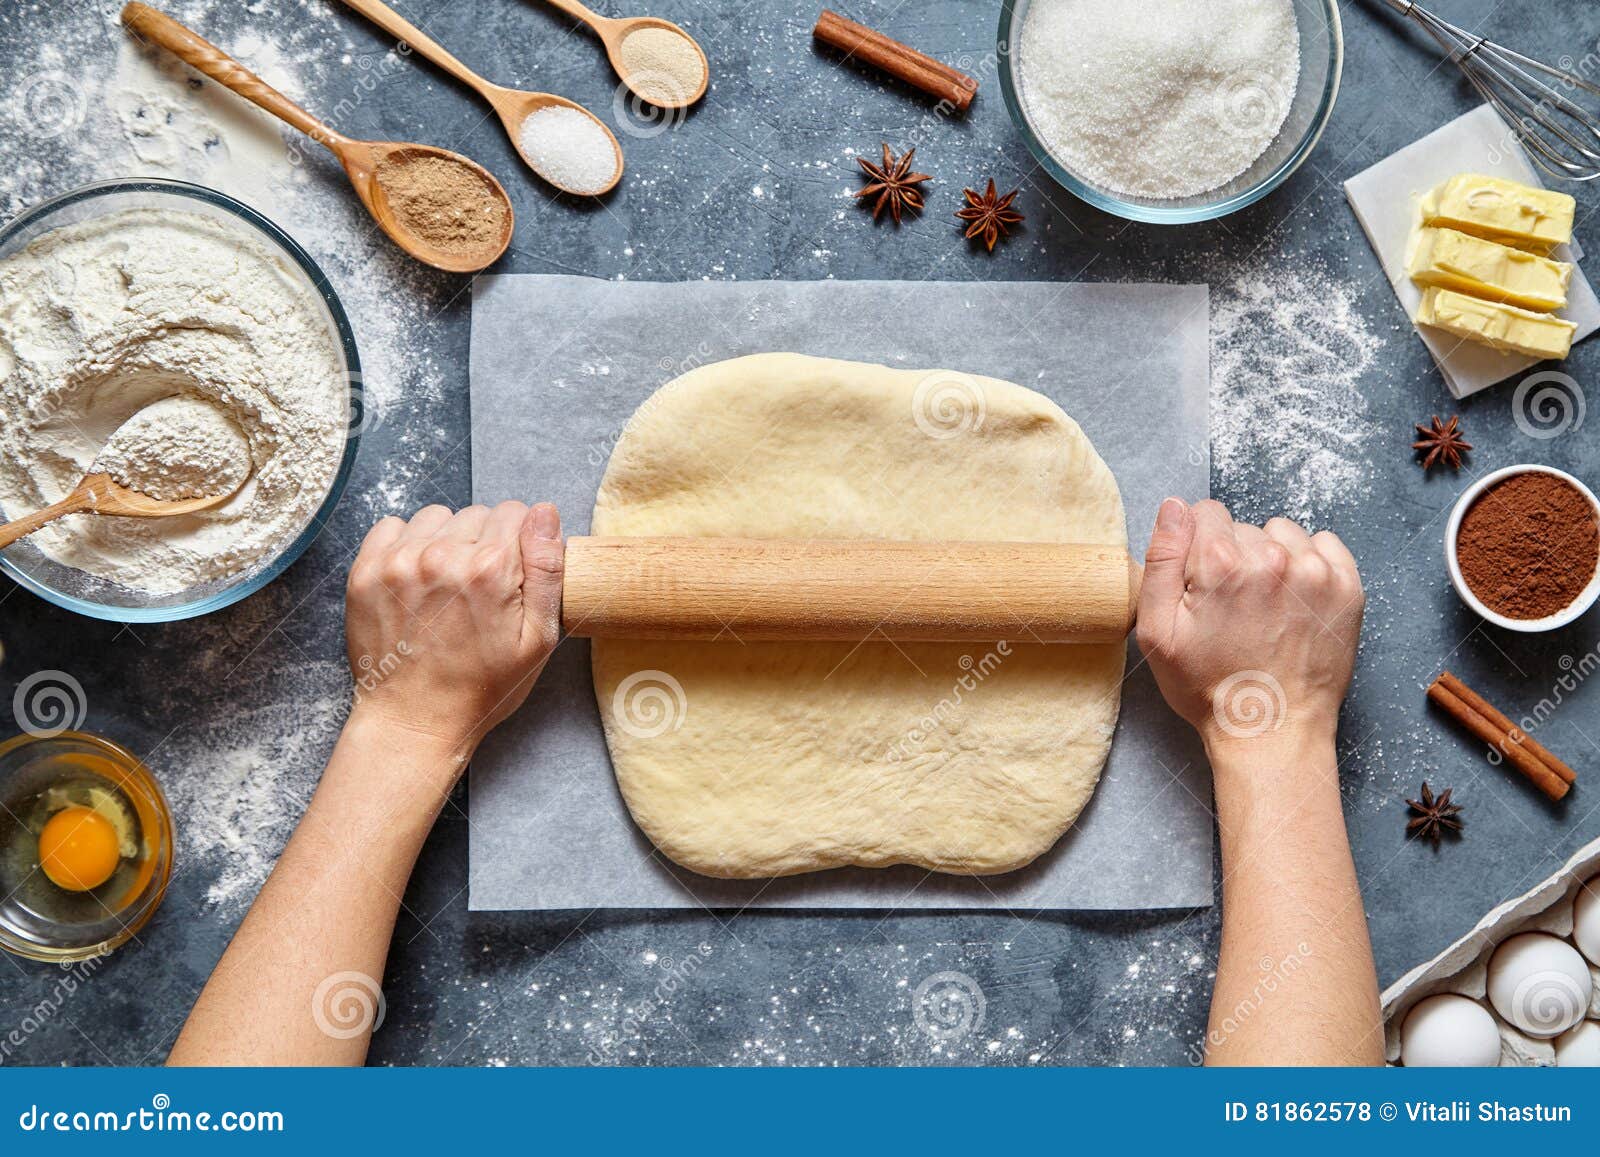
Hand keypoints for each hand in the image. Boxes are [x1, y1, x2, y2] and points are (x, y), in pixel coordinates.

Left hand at [343, 502, 564, 755]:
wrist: (414, 720)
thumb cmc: (481, 688)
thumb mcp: (538, 640)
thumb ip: (547, 570)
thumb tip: (545, 513)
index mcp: (491, 568)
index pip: (516, 512)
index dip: (519, 543)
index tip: (511, 575)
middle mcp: (442, 555)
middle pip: (478, 514)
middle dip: (485, 543)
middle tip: (478, 592)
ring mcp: (399, 561)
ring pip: (437, 517)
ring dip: (446, 540)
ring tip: (446, 586)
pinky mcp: (367, 570)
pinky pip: (393, 526)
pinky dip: (407, 544)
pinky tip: (417, 581)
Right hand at [1134, 498, 1362, 751]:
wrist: (1272, 729)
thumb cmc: (1209, 688)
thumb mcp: (1157, 631)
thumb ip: (1161, 559)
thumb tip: (1174, 507)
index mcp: (1219, 563)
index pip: (1204, 512)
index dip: (1196, 547)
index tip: (1201, 584)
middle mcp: (1271, 558)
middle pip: (1242, 526)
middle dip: (1232, 556)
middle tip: (1232, 607)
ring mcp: (1314, 572)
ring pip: (1282, 533)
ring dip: (1271, 558)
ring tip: (1265, 605)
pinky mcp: (1346, 588)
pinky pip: (1324, 545)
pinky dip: (1309, 563)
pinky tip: (1294, 601)